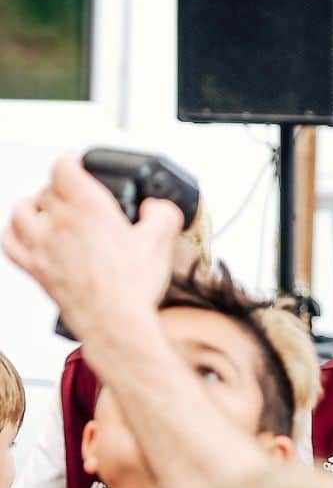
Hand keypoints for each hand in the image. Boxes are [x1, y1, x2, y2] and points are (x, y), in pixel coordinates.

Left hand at [2, 155, 182, 343]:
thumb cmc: (132, 288)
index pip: (64, 166)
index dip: (76, 164)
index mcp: (87, 207)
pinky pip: (10, 241)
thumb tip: (157, 207)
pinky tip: (30, 237)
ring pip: (21, 210)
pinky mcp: (35, 269)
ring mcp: (41, 245)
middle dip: (65, 190)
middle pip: (47, 188)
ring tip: (49, 212)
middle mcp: (58, 222)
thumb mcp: (161, 241)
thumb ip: (162, 214)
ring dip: (34, 207)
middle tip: (82, 200)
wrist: (115, 323)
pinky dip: (16, 234)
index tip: (85, 170)